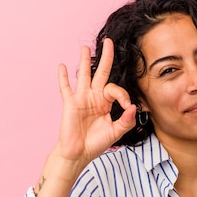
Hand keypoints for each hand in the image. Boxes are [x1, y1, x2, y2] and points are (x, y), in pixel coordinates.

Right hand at [55, 38, 135, 162]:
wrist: (79, 154)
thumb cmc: (96, 144)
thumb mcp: (116, 132)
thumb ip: (127, 120)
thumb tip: (134, 107)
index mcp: (105, 103)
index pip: (116, 89)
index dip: (123, 95)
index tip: (127, 107)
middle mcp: (94, 97)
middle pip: (101, 73)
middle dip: (105, 57)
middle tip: (109, 42)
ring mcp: (81, 98)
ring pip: (84, 75)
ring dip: (84, 61)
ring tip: (85, 47)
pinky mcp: (70, 103)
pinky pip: (66, 88)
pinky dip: (63, 77)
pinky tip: (62, 66)